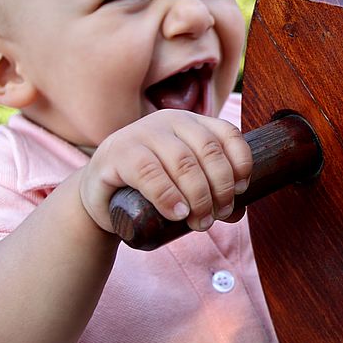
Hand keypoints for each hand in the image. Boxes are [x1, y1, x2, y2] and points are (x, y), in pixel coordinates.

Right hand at [79, 110, 251, 233]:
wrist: (101, 197)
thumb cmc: (150, 190)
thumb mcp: (186, 187)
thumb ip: (212, 193)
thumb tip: (239, 211)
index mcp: (190, 123)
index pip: (227, 134)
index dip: (240, 163)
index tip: (241, 191)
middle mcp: (168, 121)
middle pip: (209, 151)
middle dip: (221, 188)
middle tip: (218, 215)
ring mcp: (141, 133)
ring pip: (184, 162)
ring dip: (199, 196)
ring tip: (201, 221)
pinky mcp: (118, 153)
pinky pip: (149, 172)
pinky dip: (169, 196)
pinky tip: (178, 213)